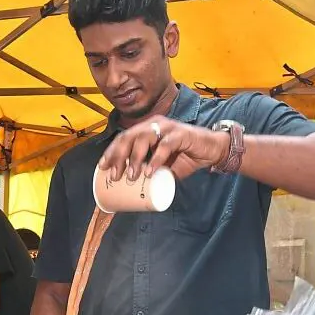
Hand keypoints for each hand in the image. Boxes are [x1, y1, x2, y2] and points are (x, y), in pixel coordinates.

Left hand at [97, 117, 230, 182]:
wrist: (212, 150)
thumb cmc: (186, 156)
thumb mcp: (164, 166)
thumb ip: (151, 172)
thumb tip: (134, 190)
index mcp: (147, 129)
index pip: (124, 138)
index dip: (112, 152)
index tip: (103, 167)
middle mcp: (154, 124)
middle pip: (129, 136)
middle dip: (119, 156)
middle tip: (115, 175)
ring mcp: (167, 127)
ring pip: (144, 138)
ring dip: (135, 158)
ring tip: (131, 176)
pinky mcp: (180, 134)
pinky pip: (165, 145)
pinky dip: (156, 159)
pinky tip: (150, 171)